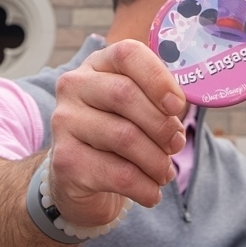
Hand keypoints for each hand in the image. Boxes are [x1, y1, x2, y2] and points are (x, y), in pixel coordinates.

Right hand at [49, 40, 186, 224]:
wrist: (78, 177)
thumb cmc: (119, 132)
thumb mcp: (139, 107)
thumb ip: (160, 100)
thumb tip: (181, 108)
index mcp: (99, 64)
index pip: (128, 54)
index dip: (158, 78)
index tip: (178, 105)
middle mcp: (74, 86)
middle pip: (125, 95)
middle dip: (161, 124)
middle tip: (176, 144)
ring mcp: (64, 122)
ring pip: (124, 137)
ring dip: (156, 160)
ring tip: (165, 172)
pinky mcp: (64, 160)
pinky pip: (116, 173)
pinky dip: (144, 187)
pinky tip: (152, 192)